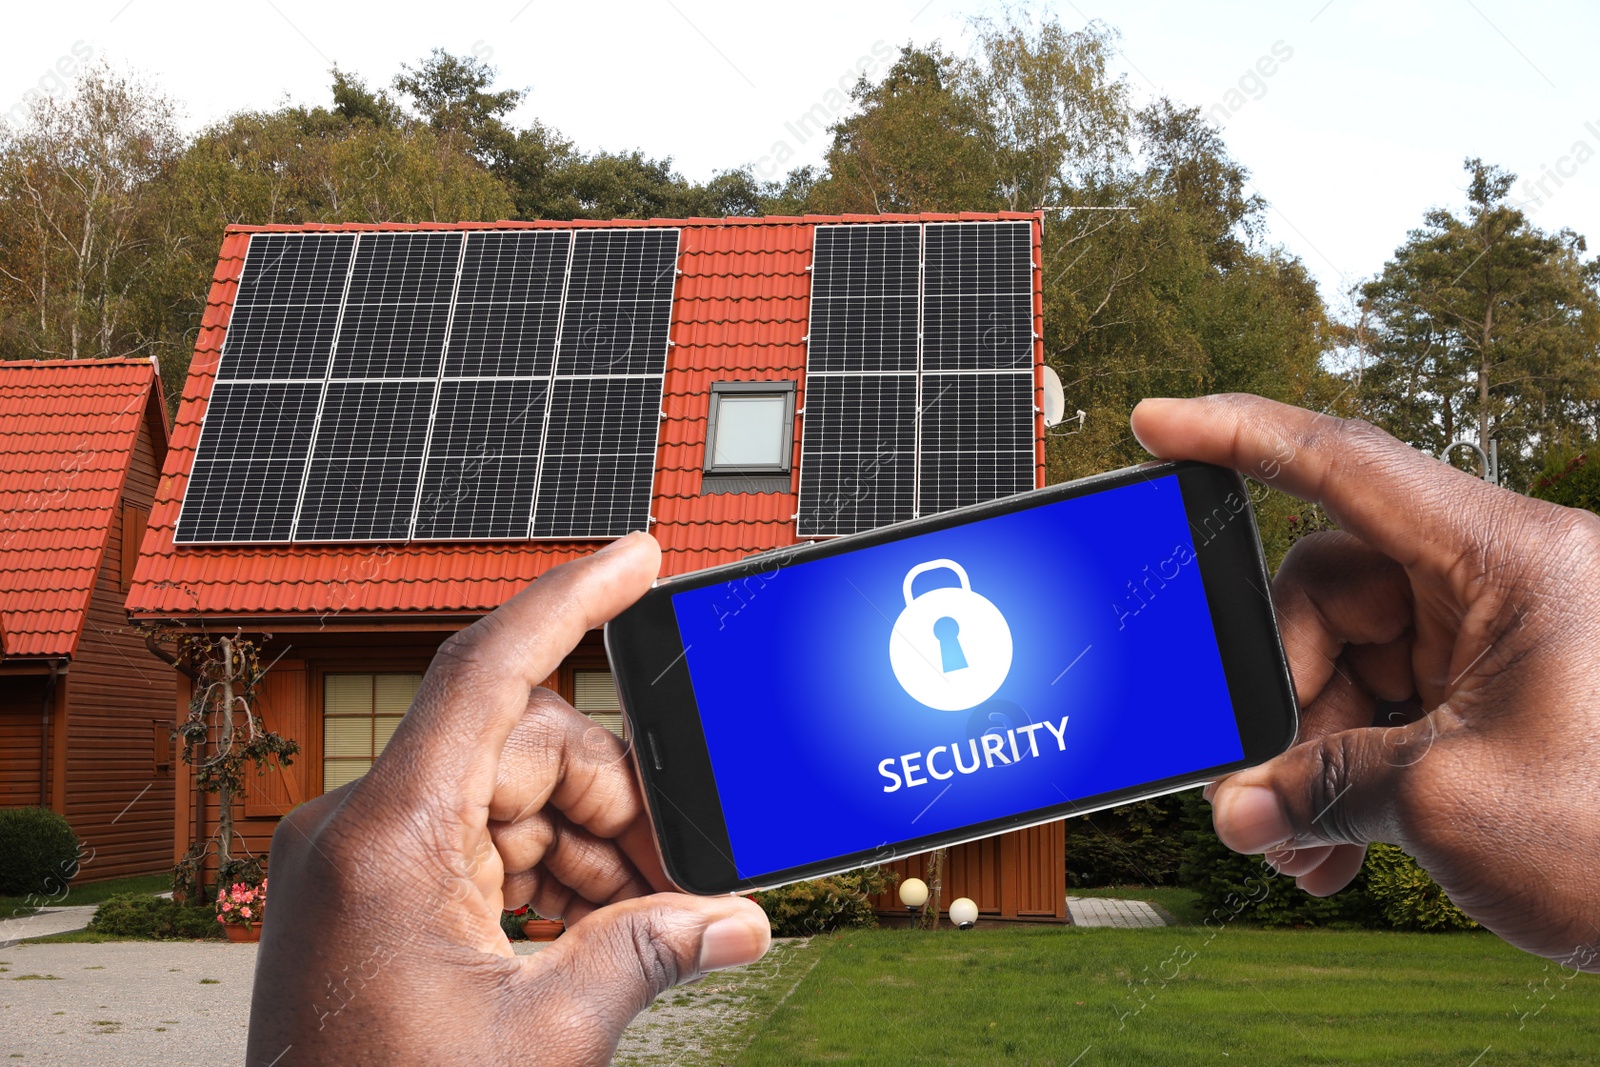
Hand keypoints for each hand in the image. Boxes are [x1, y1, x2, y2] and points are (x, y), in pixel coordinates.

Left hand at [245, 533, 771, 1065]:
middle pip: (527, 744)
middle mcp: (366, 825)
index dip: (572, 599)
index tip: (638, 556)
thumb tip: (740, 924)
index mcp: (390, 837)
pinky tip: (590, 929)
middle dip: (618, 800)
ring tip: (647, 921)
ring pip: (513, 794)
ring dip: (591, 847)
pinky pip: (483, 839)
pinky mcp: (377, 889)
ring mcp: (368, 857)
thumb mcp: (545, 1038)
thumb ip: (649, 955)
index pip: (488, 668)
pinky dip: (548, 872)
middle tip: (684, 879)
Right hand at [1132, 394, 1599, 971]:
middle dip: (1286, 700)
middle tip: (1260, 787)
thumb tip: (1238, 810)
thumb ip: (1324, 788)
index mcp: (1511, 559)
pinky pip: (1391, 711)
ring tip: (1305, 842)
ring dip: (1315, 757)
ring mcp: (1500, 642)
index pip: (1348, 466)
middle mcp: (1503, 582)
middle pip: (1331, 595)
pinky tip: (1337, 843)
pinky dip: (1354, 772)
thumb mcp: (1452, 805)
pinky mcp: (1501, 698)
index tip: (1158, 423)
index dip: (1239, 435)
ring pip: (1353, 665)